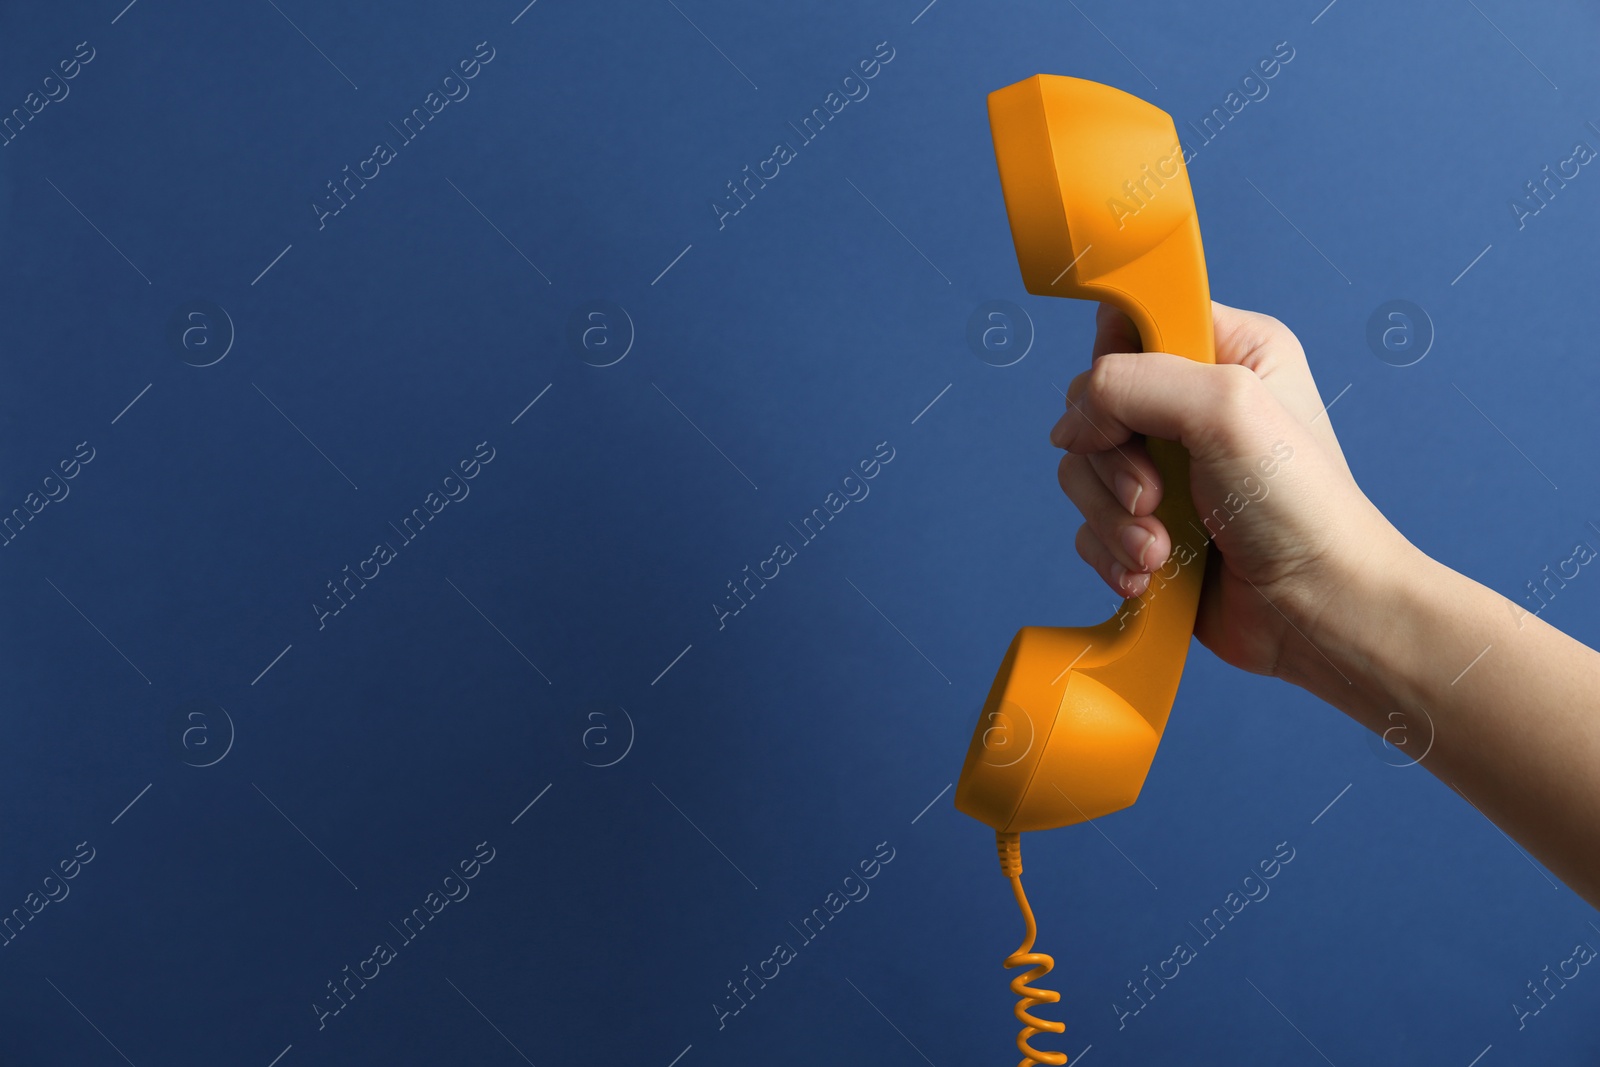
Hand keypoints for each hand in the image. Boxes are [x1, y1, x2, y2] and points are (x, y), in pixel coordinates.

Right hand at [1049, 300, 1413, 678]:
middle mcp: (1193, 404)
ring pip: (1081, 469)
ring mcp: (1168, 467)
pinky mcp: (1149, 524)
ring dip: (1113, 518)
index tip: (1131, 409)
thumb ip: (1130, 383)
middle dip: (1113, 462)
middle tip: (1156, 495)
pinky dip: (1112, 552)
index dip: (1115, 361)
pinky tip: (1153, 571)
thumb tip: (1073, 422)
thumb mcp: (1222, 408)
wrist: (1316, 611)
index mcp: (1229, 350)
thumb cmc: (1300, 508)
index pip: (1133, 320)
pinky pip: (1088, 524)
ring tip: (1160, 548)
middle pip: (1091, 404)